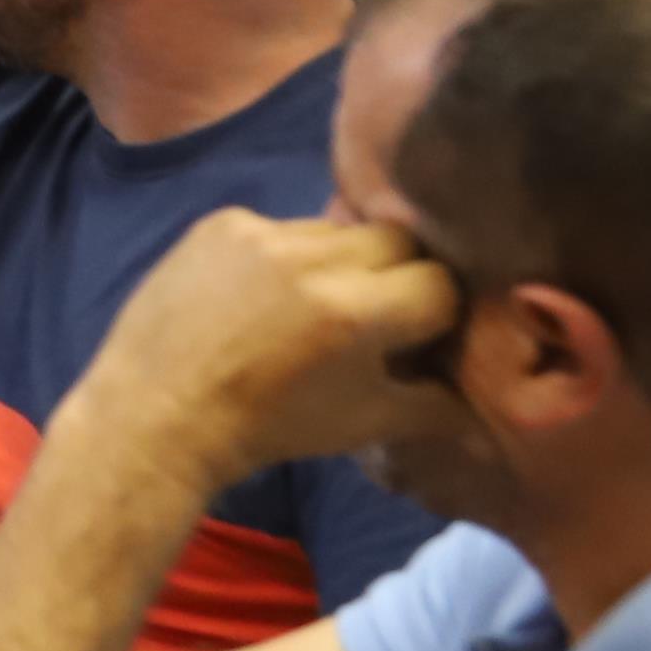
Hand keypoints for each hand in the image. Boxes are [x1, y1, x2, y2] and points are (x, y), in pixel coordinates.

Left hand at [67, 209, 469, 489]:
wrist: (157, 414)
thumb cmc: (269, 428)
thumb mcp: (365, 423)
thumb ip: (440, 404)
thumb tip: (494, 398)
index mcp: (354, 313)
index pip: (440, 284)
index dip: (435, 313)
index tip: (416, 335)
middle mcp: (312, 260)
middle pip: (397, 241)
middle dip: (397, 275)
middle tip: (371, 314)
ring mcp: (261, 233)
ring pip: (339, 229)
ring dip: (340, 261)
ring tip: (309, 304)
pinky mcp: (221, 222)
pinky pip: (279, 225)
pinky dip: (283, 255)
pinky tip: (260, 294)